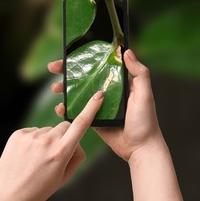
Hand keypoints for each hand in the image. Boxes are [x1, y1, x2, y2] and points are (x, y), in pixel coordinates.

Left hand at [0, 92, 103, 200]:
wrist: (9, 194)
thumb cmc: (39, 188)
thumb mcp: (65, 176)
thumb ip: (77, 156)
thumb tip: (77, 142)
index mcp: (61, 152)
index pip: (81, 124)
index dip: (91, 108)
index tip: (98, 96)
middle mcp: (47, 141)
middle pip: (65, 126)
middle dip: (65, 135)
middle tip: (55, 152)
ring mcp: (31, 136)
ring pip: (48, 130)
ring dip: (47, 139)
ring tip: (37, 157)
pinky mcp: (18, 134)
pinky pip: (34, 131)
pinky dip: (34, 140)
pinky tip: (28, 153)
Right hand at [48, 49, 163, 161]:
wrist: (140, 148)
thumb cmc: (146, 121)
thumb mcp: (145, 94)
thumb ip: (140, 73)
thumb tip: (127, 52)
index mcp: (119, 83)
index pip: (99, 66)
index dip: (85, 59)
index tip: (70, 54)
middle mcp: (108, 92)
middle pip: (85, 78)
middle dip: (67, 72)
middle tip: (53, 67)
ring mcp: (99, 106)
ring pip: (78, 94)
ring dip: (64, 89)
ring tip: (54, 88)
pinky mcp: (94, 120)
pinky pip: (78, 111)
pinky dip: (67, 109)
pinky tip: (59, 108)